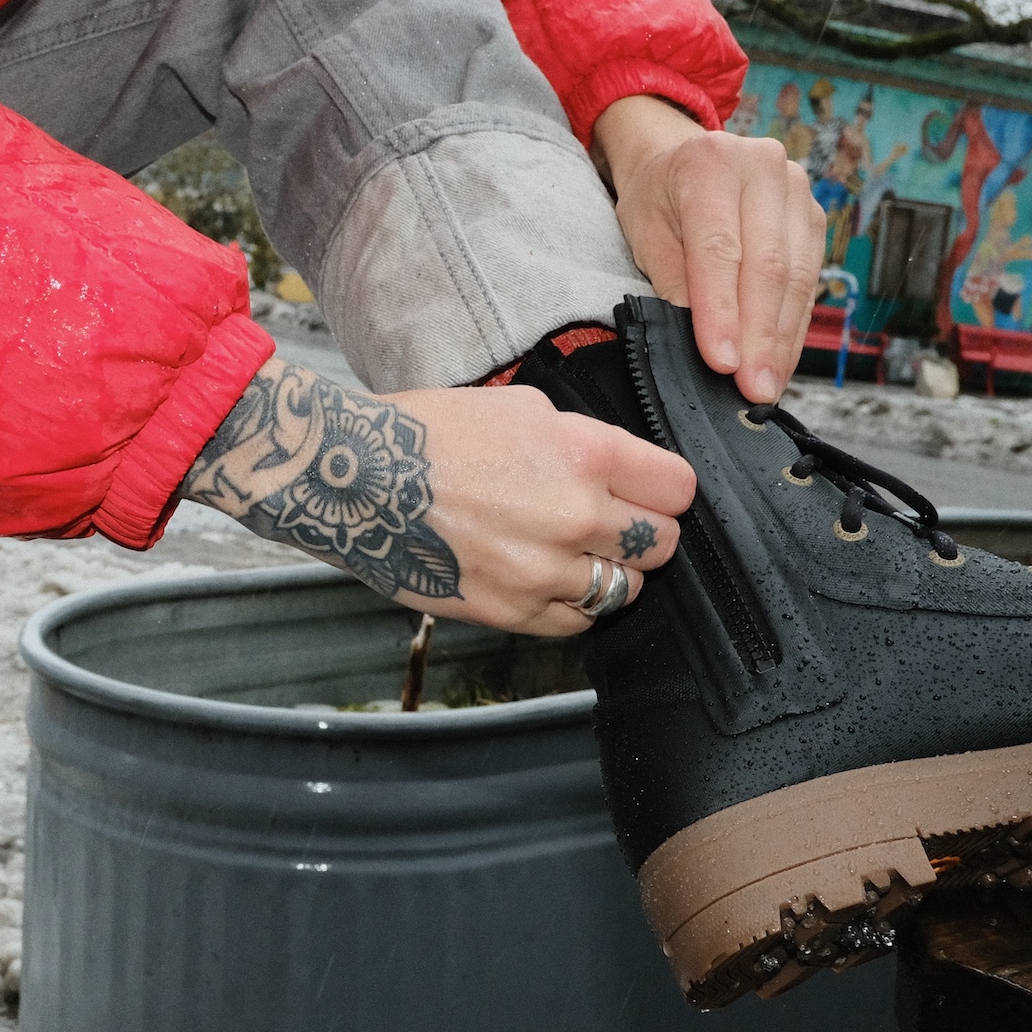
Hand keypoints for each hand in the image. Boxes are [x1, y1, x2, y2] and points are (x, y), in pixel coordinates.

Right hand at [182, 360, 694, 635]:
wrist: (354, 480)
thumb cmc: (429, 434)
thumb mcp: (522, 408)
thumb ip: (585, 442)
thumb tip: (623, 470)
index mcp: (583, 455)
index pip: (677, 488)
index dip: (665, 489)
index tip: (651, 491)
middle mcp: (573, 517)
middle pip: (660, 544)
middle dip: (643, 532)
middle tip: (614, 523)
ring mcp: (543, 572)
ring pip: (625, 590)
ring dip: (608, 572)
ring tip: (573, 552)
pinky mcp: (512, 612)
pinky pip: (577, 623)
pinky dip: (572, 605)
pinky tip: (546, 577)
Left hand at [593, 95, 827, 403]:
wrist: (682, 159)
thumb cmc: (658, 198)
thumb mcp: (645, 233)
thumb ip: (671, 282)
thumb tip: (701, 343)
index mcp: (711, 164)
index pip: (720, 251)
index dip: (722, 312)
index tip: (721, 364)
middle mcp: (763, 168)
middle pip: (768, 266)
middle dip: (759, 336)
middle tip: (752, 388)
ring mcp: (797, 191)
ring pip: (797, 277)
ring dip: (782, 339)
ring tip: (767, 384)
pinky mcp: (813, 217)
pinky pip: (810, 280)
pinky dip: (792, 326)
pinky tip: (780, 360)